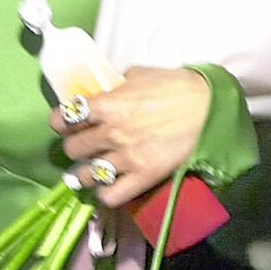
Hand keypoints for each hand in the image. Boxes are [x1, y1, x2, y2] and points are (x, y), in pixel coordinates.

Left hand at [51, 67, 211, 207]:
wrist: (209, 108)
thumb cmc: (176, 86)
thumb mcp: (139, 74)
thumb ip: (116, 85)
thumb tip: (105, 91)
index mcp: (107, 104)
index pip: (65, 117)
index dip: (61, 121)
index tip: (65, 124)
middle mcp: (111, 132)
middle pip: (73, 148)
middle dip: (75, 147)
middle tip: (83, 147)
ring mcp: (126, 157)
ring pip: (85, 175)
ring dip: (84, 174)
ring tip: (90, 172)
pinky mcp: (143, 177)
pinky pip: (111, 195)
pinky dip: (106, 193)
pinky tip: (110, 187)